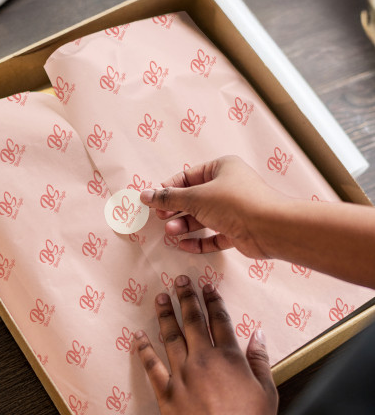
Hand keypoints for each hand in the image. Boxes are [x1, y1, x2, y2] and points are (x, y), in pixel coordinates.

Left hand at [135, 275, 277, 414]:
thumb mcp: (267, 392)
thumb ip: (260, 359)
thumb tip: (258, 333)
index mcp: (229, 358)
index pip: (219, 321)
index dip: (213, 301)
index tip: (207, 287)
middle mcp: (203, 359)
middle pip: (193, 321)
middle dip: (187, 298)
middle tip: (180, 280)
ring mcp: (182, 374)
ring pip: (171, 336)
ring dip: (165, 315)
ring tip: (160, 298)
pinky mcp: (166, 392)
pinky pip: (151, 366)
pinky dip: (143, 350)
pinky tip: (137, 337)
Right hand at [140, 156, 285, 257]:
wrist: (270, 228)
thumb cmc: (234, 203)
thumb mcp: (196, 197)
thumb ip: (169, 198)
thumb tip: (145, 195)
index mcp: (221, 169)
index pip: (188, 176)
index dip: (169, 188)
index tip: (153, 200)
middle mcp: (228, 187)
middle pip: (194, 198)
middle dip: (176, 209)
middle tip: (161, 217)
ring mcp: (233, 210)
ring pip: (203, 217)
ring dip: (185, 225)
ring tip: (170, 232)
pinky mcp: (237, 230)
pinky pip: (214, 235)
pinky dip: (199, 240)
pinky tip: (184, 245)